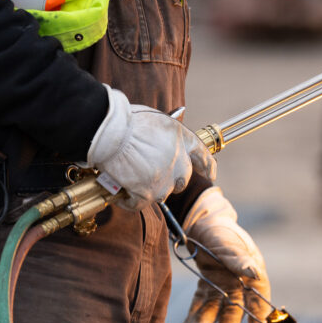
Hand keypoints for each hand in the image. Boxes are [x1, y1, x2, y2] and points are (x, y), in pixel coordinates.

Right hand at [87, 85, 215, 210]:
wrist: (111, 133)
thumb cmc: (127, 120)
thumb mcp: (156, 119)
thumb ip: (166, 134)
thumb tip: (162, 143)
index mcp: (182, 138)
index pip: (202, 155)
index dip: (207, 166)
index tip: (210, 174)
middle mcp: (179, 162)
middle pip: (183, 179)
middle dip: (171, 179)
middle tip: (151, 173)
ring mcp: (164, 180)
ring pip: (162, 193)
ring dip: (149, 188)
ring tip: (131, 177)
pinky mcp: (147, 194)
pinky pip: (139, 203)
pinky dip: (129, 200)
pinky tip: (121, 194)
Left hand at [180, 187, 270, 322]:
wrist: (201, 223)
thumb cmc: (222, 232)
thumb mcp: (231, 243)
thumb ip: (240, 259)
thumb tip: (254, 274)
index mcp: (252, 276)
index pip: (260, 302)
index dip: (261, 320)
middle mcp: (238, 287)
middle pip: (235, 312)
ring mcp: (221, 288)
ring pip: (215, 312)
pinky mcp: (205, 288)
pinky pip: (200, 305)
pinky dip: (194, 316)